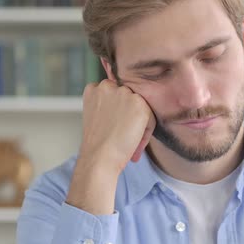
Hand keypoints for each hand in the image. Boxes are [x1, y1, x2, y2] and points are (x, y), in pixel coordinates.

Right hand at [66, 79, 155, 214]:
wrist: (99, 157)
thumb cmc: (98, 143)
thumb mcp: (97, 116)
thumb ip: (109, 105)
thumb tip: (127, 107)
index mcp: (93, 89)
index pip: (115, 94)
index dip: (118, 113)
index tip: (116, 128)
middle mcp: (108, 86)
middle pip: (129, 99)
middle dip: (129, 116)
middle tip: (122, 135)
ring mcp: (124, 93)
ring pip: (140, 107)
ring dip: (139, 123)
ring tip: (128, 140)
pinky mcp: (139, 103)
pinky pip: (150, 117)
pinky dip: (146, 131)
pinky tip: (134, 142)